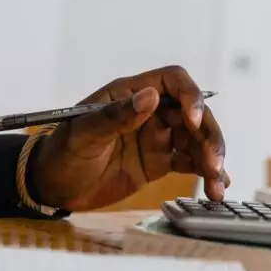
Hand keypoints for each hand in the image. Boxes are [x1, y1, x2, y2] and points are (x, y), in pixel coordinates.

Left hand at [32, 65, 229, 210]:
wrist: (52, 187)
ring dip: (212, 158)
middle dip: (209, 135)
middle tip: (214, 163)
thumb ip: (116, 116)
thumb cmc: (61, 154)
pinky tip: (217, 188)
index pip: (173, 82)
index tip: (194, 120)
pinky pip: (189, 162)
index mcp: (130, 94)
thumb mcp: (83, 134)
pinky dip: (205, 173)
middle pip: (194, 113)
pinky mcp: (159, 162)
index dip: (191, 96)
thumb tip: (151, 96)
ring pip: (196, 140)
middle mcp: (150, 112)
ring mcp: (156, 137)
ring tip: (219, 184)